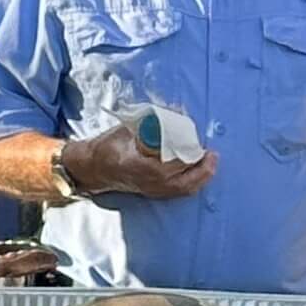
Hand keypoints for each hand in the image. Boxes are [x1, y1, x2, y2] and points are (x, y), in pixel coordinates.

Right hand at [65, 126, 216, 200]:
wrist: (92, 168)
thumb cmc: (107, 147)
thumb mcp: (127, 130)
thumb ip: (150, 123)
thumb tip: (174, 112)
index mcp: (144, 166)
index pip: (176, 164)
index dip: (191, 155)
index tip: (201, 144)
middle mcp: (150, 182)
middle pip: (186, 181)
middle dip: (203, 169)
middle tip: (212, 155)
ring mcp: (152, 190)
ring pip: (184, 189)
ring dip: (200, 177)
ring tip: (209, 164)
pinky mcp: (152, 193)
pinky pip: (178, 192)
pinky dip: (191, 183)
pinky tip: (197, 174)